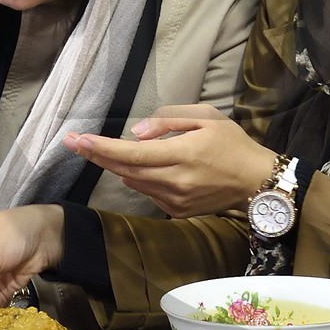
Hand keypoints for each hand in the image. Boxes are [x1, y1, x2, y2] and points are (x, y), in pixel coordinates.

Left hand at [63, 110, 278, 217]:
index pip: (131, 153)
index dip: (101, 147)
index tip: (76, 139)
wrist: (256, 183)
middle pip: (124, 169)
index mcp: (182, 154)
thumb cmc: (233, 144)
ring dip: (117, 166)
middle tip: (73, 143)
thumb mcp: (206, 117)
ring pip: (133, 182)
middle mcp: (175, 181)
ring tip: (104, 150)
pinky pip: (148, 192)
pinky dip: (139, 178)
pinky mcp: (176, 212)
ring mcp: (174, 200)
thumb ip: (168, 120)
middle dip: (97, 155)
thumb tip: (135, 133)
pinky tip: (144, 167)